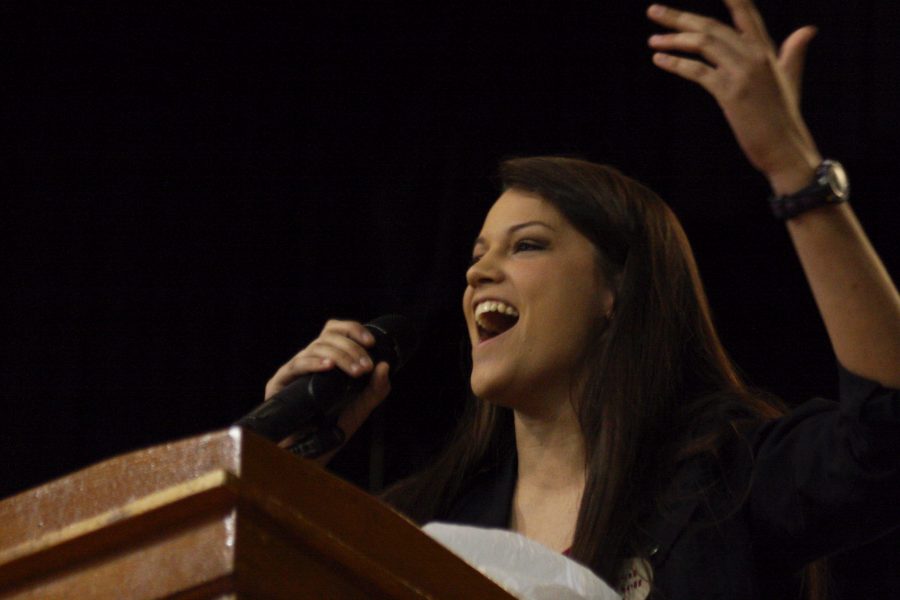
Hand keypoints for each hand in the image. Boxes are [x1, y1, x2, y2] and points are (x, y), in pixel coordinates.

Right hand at [266, 319, 390, 460]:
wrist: (310, 452)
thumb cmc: (333, 427)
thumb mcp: (361, 408)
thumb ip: (376, 389)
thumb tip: (385, 366)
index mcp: (327, 359)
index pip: (336, 331)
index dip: (353, 329)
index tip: (371, 342)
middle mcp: (310, 360)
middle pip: (328, 337)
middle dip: (351, 349)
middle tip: (365, 367)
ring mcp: (295, 370)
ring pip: (315, 347)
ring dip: (339, 356)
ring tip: (354, 371)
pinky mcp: (279, 383)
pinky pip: (296, 365)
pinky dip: (314, 363)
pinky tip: (328, 367)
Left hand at [647, 1, 820, 193]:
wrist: (785, 148)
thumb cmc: (783, 117)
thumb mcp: (789, 78)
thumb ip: (793, 52)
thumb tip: (807, 30)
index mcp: (766, 49)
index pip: (745, 12)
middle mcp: (755, 55)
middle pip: (711, 25)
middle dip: (679, 17)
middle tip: (653, 10)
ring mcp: (743, 72)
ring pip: (702, 43)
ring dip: (673, 40)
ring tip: (652, 40)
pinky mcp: (731, 92)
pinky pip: (697, 71)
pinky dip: (676, 63)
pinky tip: (659, 60)